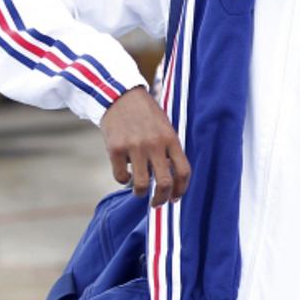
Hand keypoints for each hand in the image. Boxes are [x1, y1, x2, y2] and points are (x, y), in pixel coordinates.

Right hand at [99, 86, 191, 206]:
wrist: (120, 95)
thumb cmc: (145, 115)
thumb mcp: (164, 128)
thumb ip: (169, 150)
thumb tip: (170, 182)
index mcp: (171, 139)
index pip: (183, 171)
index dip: (181, 189)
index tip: (175, 199)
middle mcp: (155, 144)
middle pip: (164, 182)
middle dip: (161, 199)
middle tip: (156, 204)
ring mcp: (135, 147)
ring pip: (142, 185)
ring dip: (141, 193)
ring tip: (139, 191)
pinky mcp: (115, 148)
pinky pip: (121, 176)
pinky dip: (123, 179)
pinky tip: (124, 173)